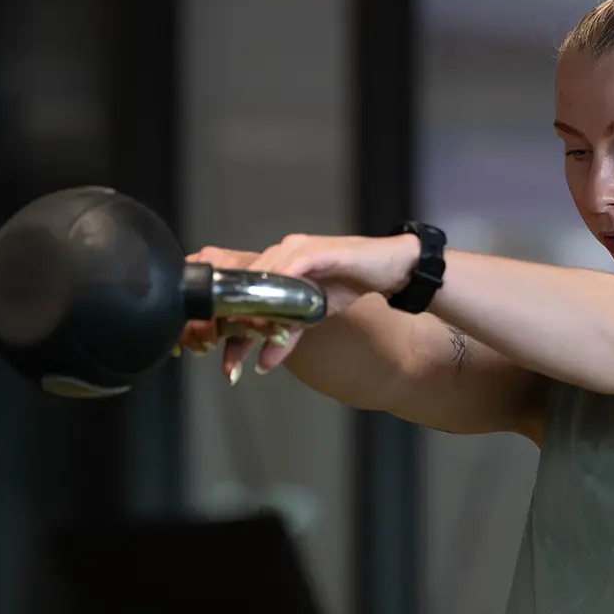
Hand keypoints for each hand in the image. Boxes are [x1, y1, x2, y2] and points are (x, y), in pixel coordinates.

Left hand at [182, 233, 420, 381]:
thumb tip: (263, 364)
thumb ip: (287, 333)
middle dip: (234, 327)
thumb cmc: (351, 283)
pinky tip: (273, 316)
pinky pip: (292, 272)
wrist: (393, 266)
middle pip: (245, 288)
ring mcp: (299, 249)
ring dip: (252, 314)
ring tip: (246, 344)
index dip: (228, 321)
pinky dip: (280, 295)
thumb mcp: (315, 314)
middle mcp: (282, 252)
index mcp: (277, 264)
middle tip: (228, 359)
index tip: (220, 351)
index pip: (241, 291)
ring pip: (263, 280)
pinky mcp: (319, 252)